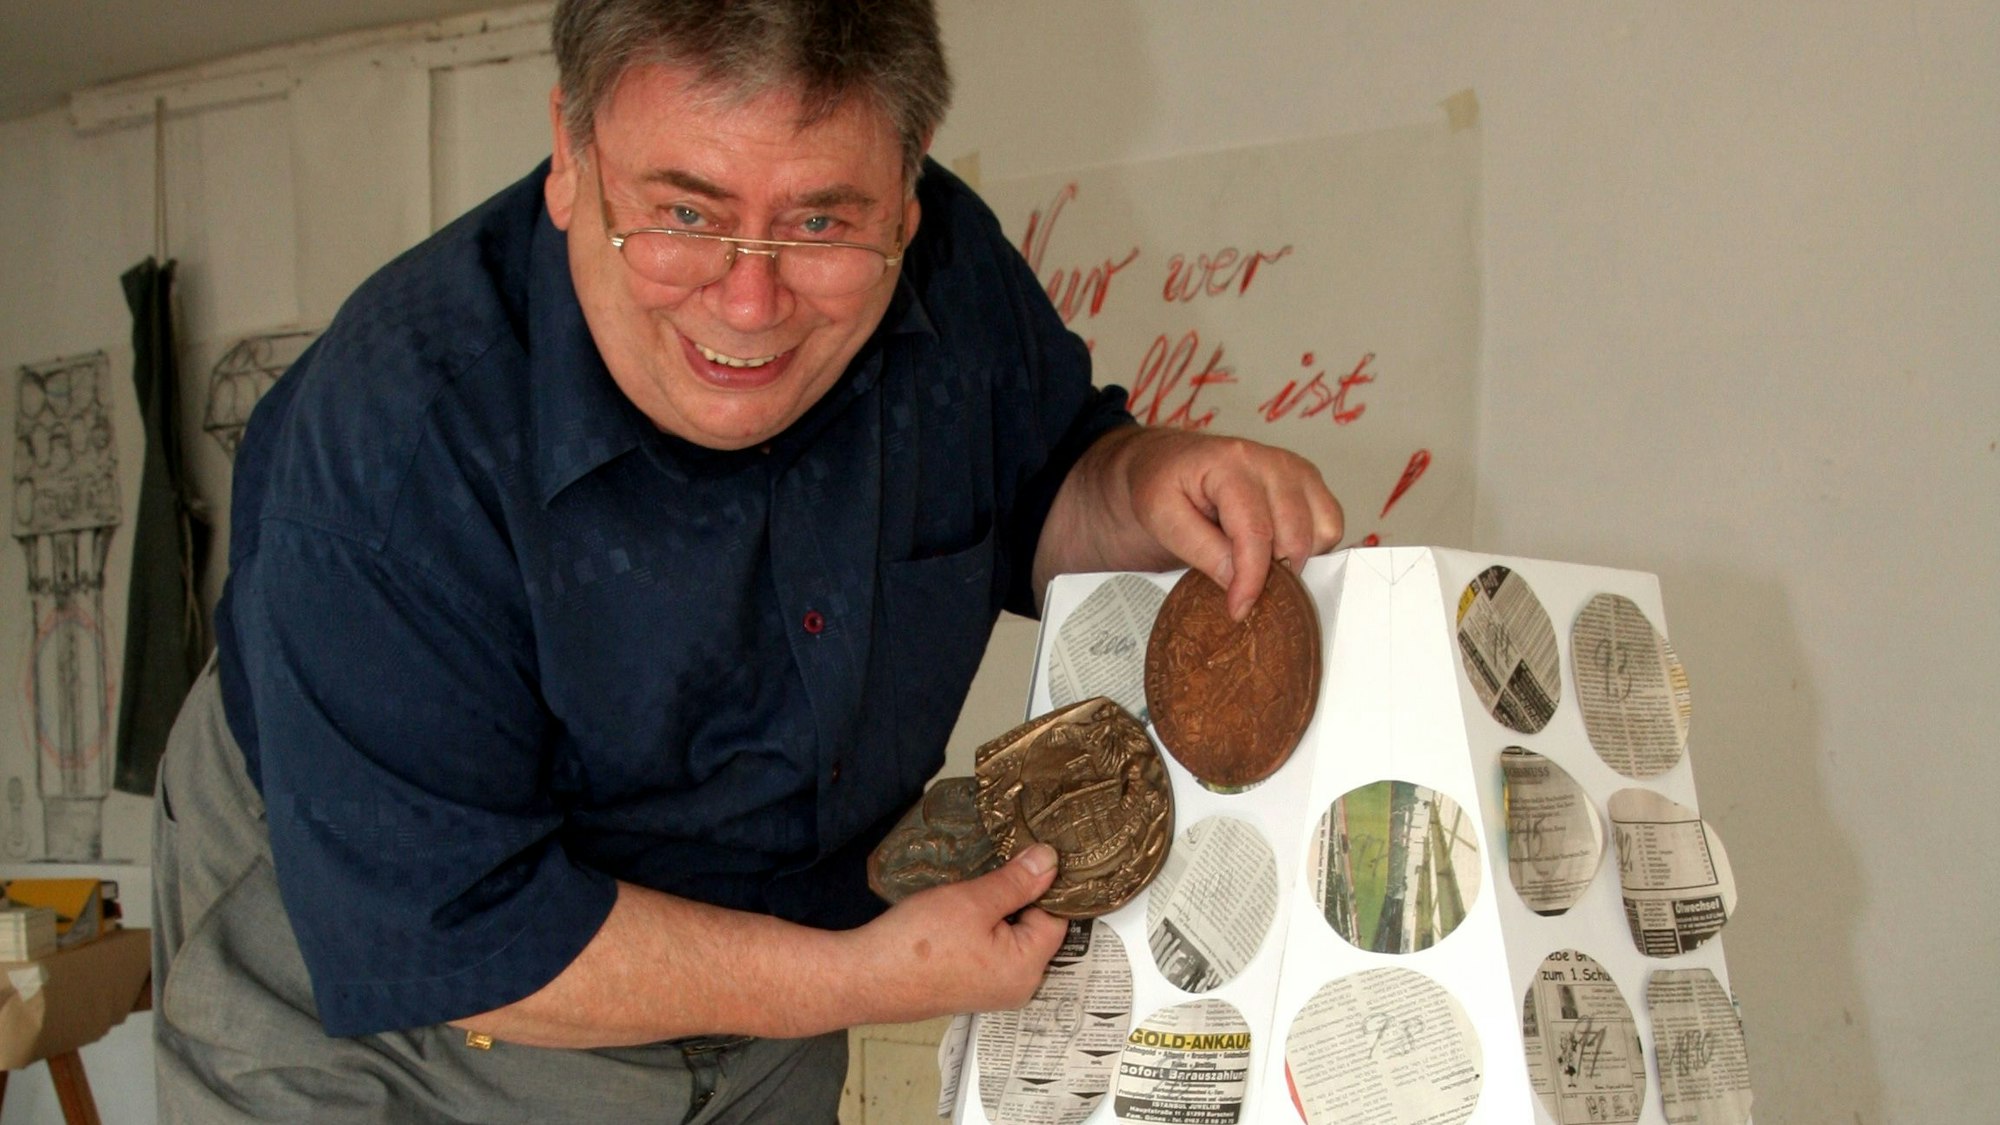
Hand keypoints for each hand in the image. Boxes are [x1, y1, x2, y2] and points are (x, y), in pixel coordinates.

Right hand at [847, 844, 1068, 1021]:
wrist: (865, 977)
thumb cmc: (917, 944)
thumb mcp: (973, 901)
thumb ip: (1018, 881)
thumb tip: (1050, 860)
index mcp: (1027, 969)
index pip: (1057, 916)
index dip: (1044, 883)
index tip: (1029, 854)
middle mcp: (1017, 986)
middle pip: (1036, 926)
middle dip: (1018, 896)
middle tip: (996, 866)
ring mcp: (992, 989)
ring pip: (1010, 934)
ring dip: (995, 909)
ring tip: (972, 888)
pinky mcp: (969, 984)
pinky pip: (989, 947)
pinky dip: (979, 926)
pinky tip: (957, 911)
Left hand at [1124, 429, 1343, 617]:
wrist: (1170, 463)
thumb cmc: (1164, 486)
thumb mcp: (1161, 516)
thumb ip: (1199, 548)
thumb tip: (1237, 580)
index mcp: (1230, 463)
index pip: (1254, 532)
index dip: (1251, 579)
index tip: (1239, 610)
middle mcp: (1272, 461)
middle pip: (1294, 537)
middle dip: (1271, 573)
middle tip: (1241, 586)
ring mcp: (1296, 469)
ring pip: (1321, 532)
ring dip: (1294, 559)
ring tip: (1257, 561)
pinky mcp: (1310, 481)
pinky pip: (1330, 525)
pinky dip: (1312, 546)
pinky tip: (1277, 548)